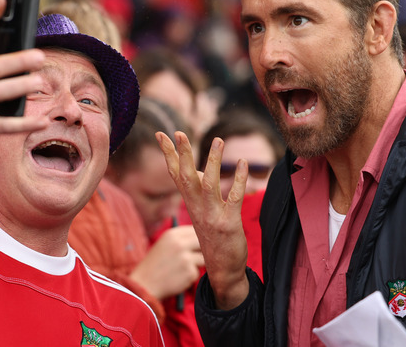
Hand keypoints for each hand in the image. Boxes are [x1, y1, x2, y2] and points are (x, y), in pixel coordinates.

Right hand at [130, 225, 203, 299]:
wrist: (143, 285)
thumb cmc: (155, 265)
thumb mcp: (165, 245)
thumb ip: (182, 240)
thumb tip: (205, 239)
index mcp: (172, 234)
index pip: (196, 229)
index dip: (201, 237)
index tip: (202, 243)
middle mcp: (180, 244)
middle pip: (204, 242)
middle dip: (205, 249)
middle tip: (200, 256)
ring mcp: (185, 258)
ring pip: (204, 258)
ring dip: (197, 264)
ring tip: (182, 269)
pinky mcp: (189, 272)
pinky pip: (197, 273)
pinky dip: (190, 277)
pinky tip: (177, 278)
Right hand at [156, 131, 249, 309]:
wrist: (222, 272)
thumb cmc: (214, 239)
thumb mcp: (201, 214)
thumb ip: (197, 192)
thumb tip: (196, 170)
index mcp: (190, 204)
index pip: (175, 175)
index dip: (168, 154)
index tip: (161, 134)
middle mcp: (197, 208)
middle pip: (185, 177)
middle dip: (181, 154)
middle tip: (179, 133)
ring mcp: (212, 216)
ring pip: (207, 184)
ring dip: (212, 161)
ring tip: (218, 140)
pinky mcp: (228, 223)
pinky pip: (233, 198)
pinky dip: (238, 179)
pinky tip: (243, 163)